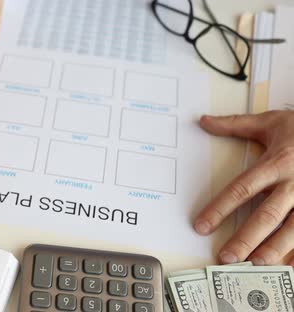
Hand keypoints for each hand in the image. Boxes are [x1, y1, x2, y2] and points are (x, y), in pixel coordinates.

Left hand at [194, 111, 293, 264]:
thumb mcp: (272, 121)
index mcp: (277, 162)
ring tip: (256, 266)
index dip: (220, 208)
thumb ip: (236, 124)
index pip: (242, 189)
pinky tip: (289, 267)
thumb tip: (204, 121)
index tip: (201, 225)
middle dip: (246, 238)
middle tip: (226, 257)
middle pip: (267, 215)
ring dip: (275, 249)